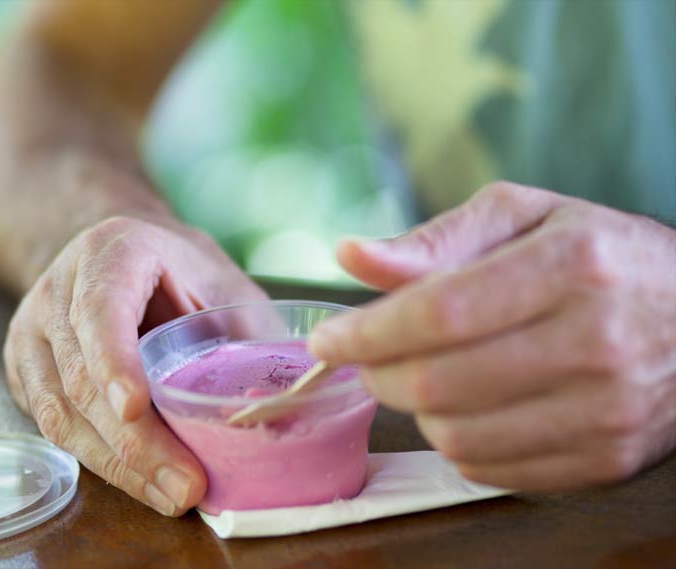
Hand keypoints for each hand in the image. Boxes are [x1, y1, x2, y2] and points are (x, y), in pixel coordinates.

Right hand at [3, 216, 266, 514]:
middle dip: (133, 441)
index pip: (100, 309)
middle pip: (79, 374)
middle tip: (185, 485)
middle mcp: (58, 289)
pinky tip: (142, 480)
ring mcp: (34, 331)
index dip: (114, 361)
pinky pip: (52, 425)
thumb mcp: (228, 286)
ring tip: (171, 494)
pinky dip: (99, 460)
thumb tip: (277, 409)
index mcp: (111, 252)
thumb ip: (246, 335)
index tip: (137, 408)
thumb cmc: (188, 275)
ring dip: (117, 464)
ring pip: (59, 411)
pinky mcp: (26, 369)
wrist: (132, 259)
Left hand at [309, 182, 675, 490]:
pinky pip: (487, 469)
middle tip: (367, 355)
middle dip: (376, 373)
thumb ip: (434, 239)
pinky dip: (455, 439)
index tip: (328, 339)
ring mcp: (605, 411)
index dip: (367, 332)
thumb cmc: (596, 255)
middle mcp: (595, 342)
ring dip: (414, 407)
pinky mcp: (604, 459)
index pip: (440, 311)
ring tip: (424, 373)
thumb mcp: (523, 217)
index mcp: (571, 265)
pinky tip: (466, 404)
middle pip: (437, 382)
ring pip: (454, 433)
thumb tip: (352, 255)